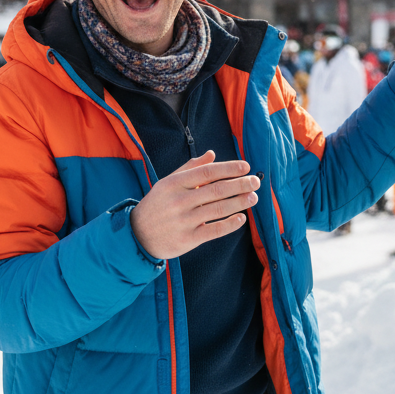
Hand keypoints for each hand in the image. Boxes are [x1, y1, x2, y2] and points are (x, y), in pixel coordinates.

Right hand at [130, 151, 260, 260]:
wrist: (138, 234)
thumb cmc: (157, 205)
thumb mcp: (168, 183)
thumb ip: (190, 168)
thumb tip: (212, 154)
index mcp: (175, 183)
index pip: (207, 172)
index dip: (228, 169)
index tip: (246, 167)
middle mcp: (179, 201)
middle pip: (216, 190)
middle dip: (240, 184)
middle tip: (256, 181)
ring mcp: (183, 221)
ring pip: (218, 209)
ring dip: (239, 202)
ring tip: (253, 197)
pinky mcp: (187, 239)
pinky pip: (213, 231)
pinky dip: (229, 224)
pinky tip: (241, 218)